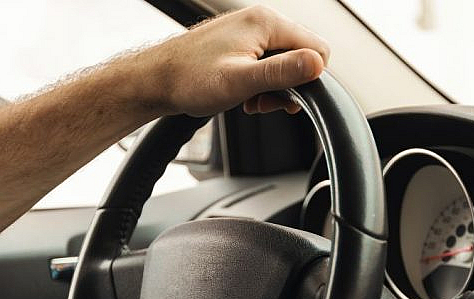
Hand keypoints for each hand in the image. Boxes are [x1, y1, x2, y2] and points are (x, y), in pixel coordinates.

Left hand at [134, 6, 329, 116]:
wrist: (157, 80)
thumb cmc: (189, 79)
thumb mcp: (240, 81)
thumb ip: (280, 72)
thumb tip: (317, 65)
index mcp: (266, 22)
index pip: (317, 49)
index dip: (308, 80)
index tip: (284, 100)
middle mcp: (261, 21)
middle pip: (302, 56)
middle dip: (289, 86)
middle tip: (262, 102)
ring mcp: (251, 31)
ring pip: (285, 63)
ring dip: (273, 88)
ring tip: (250, 100)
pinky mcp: (242, 44)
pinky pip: (267, 64)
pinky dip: (261, 84)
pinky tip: (244, 95)